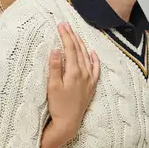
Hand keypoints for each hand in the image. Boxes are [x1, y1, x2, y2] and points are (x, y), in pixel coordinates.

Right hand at [47, 22, 99, 139]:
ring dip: (81, 44)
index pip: (70, 48)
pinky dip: (94, 59)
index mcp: (74, 71)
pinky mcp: (92, 85)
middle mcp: (84, 73)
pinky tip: (92, 52)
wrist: (69, 122)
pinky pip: (96, 68)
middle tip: (65, 25)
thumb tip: (56, 49)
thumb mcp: (52, 86)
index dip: (65, 35)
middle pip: (78, 49)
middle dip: (72, 36)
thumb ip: (55, 67)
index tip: (61, 25)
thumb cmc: (58, 105)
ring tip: (75, 34)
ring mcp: (89, 79)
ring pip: (86, 56)